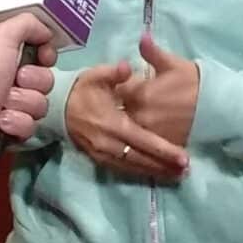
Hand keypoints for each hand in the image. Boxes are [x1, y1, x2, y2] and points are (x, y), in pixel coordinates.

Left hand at [0, 14, 56, 157]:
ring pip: (39, 107)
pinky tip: (1, 121)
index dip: (47, 59)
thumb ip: (27, 24)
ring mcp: (10, 109)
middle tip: (16, 81)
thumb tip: (47, 33)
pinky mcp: (8, 132)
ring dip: (22, 104)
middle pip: (45, 84)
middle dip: (33, 82)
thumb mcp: (3, 35)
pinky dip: (16, 124)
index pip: (43, 61)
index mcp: (9, 61)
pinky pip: (28, 128)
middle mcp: (11, 83)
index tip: (44, 58)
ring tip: (3, 104)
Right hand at [65, 62, 187, 180]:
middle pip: (141, 158)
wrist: (56, 108)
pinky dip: (140, 173)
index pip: (142, 139)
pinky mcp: (99, 160)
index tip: (183, 157)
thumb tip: (127, 67)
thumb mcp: (96, 75)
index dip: (163, 150)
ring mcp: (103, 154)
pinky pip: (123, 170)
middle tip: (185, 171)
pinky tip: (155, 174)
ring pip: (133, 167)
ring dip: (155, 172)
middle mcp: (108, 143)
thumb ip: (114, 72)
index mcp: (111, 122)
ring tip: (176, 175)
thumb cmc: (82, 90)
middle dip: (164, 166)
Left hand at [116, 33, 198, 151]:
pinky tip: (147, 130)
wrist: (216, 105)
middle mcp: (141, 115)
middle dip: (120, 107)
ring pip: (131, 128)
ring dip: (130, 122)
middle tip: (125, 102)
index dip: (118, 88)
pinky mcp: (160, 143)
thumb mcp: (172, 63)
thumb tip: (141, 36)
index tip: (121, 86)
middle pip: (120, 112)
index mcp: (140, 93)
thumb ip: (152, 52)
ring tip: (138, 117)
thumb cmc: (193, 81)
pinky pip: (144, 141)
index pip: (117, 91)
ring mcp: (150, 132)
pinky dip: (142, 136)